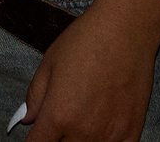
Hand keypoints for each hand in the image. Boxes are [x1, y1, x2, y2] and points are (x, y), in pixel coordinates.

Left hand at [14, 0, 159, 141]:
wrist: (126, 29)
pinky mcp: (131, 133)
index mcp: (57, 117)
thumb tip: (28, 119)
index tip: (38, 136)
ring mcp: (109, 136)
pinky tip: (103, 127)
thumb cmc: (85, 41)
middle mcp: (82, 132)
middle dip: (57, 139)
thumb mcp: (49, 64)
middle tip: (62, 121)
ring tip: (83, 121)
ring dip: (79, 141)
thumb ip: (35, 97)